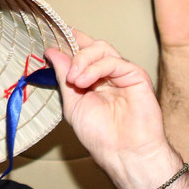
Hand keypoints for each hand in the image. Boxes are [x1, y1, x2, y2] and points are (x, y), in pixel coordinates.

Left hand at [46, 29, 181, 188]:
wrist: (123, 153)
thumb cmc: (101, 135)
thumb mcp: (72, 103)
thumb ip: (64, 77)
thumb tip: (51, 52)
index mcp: (94, 80)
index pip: (82, 51)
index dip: (69, 41)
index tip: (53, 35)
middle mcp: (109, 75)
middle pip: (92, 46)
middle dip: (75, 51)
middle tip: (67, 72)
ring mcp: (123, 74)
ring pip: (102, 48)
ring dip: (83, 60)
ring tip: (75, 80)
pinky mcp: (136, 76)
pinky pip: (114, 61)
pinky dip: (96, 68)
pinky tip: (85, 82)